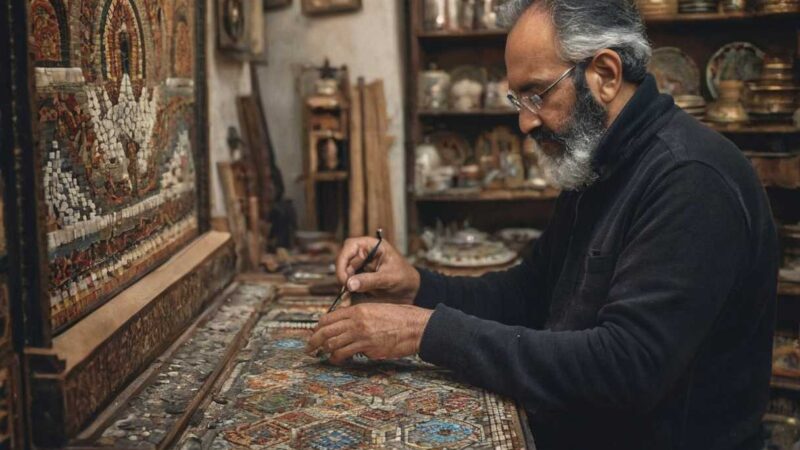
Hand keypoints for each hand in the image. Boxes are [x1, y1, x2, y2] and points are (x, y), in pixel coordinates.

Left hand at [305, 304, 432, 364]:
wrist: (416, 327)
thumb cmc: (400, 318)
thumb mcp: (376, 309)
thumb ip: (359, 316)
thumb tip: (344, 325)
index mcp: (358, 310)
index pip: (329, 318)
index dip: (318, 327)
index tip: (315, 333)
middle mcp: (357, 322)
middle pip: (326, 332)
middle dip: (314, 341)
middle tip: (309, 348)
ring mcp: (362, 336)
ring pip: (332, 345)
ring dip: (325, 352)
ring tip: (323, 355)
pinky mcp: (368, 349)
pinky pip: (346, 354)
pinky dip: (338, 358)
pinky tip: (338, 360)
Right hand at [336, 236, 420, 304]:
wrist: (410, 290)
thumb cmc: (404, 277)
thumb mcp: (389, 278)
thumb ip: (370, 280)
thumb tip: (349, 284)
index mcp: (372, 245)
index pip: (350, 246)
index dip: (343, 259)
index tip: (344, 277)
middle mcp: (363, 253)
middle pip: (343, 260)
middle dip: (343, 274)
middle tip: (347, 288)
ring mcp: (360, 265)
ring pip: (343, 272)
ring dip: (344, 284)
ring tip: (349, 296)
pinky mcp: (358, 277)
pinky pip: (347, 282)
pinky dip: (346, 291)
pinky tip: (348, 300)